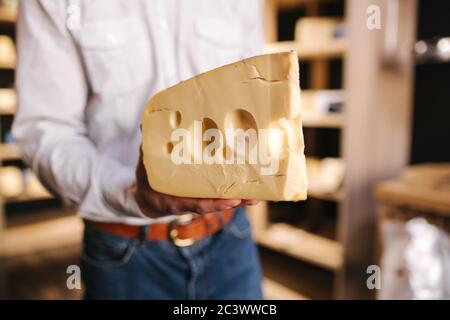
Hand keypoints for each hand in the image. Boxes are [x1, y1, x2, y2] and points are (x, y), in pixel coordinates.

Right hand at [135, 150, 258, 217]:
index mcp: (172, 199)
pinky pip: (221, 197)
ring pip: (220, 203)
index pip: (194, 204)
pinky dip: (235, 195)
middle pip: (213, 206)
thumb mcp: (144, 166)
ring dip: (239, 200)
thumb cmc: (149, 180)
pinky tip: (252, 192)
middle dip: (232, 202)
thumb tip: (144, 124)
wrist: (149, 198)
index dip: (212, 203)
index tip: (230, 201)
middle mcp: (187, 203)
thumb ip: (147, 149)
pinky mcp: (204, 196)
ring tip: (257, 196)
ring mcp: (196, 201)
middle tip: (250, 198)